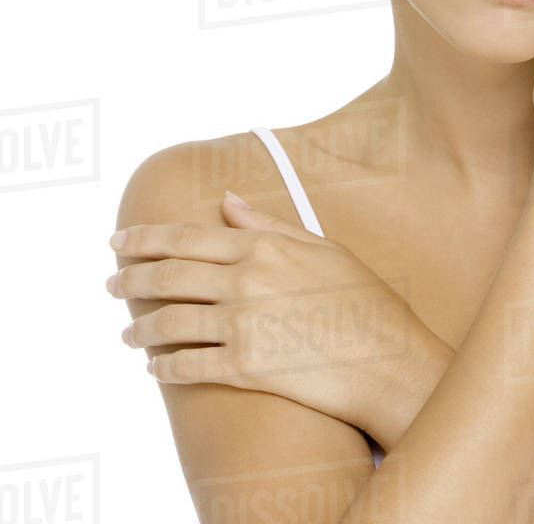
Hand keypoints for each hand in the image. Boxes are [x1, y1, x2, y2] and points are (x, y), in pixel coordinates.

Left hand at [107, 192, 418, 443]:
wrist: (387, 358)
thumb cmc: (360, 299)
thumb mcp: (320, 246)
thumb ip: (266, 224)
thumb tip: (226, 201)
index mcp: (261, 246)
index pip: (184, 237)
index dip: (143, 239)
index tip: (116, 241)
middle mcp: (245, 281)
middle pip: (168, 277)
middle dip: (130, 279)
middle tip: (110, 284)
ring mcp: (242, 326)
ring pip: (169, 325)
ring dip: (141, 329)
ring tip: (128, 333)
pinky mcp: (245, 369)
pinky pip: (187, 368)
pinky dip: (163, 367)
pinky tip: (154, 368)